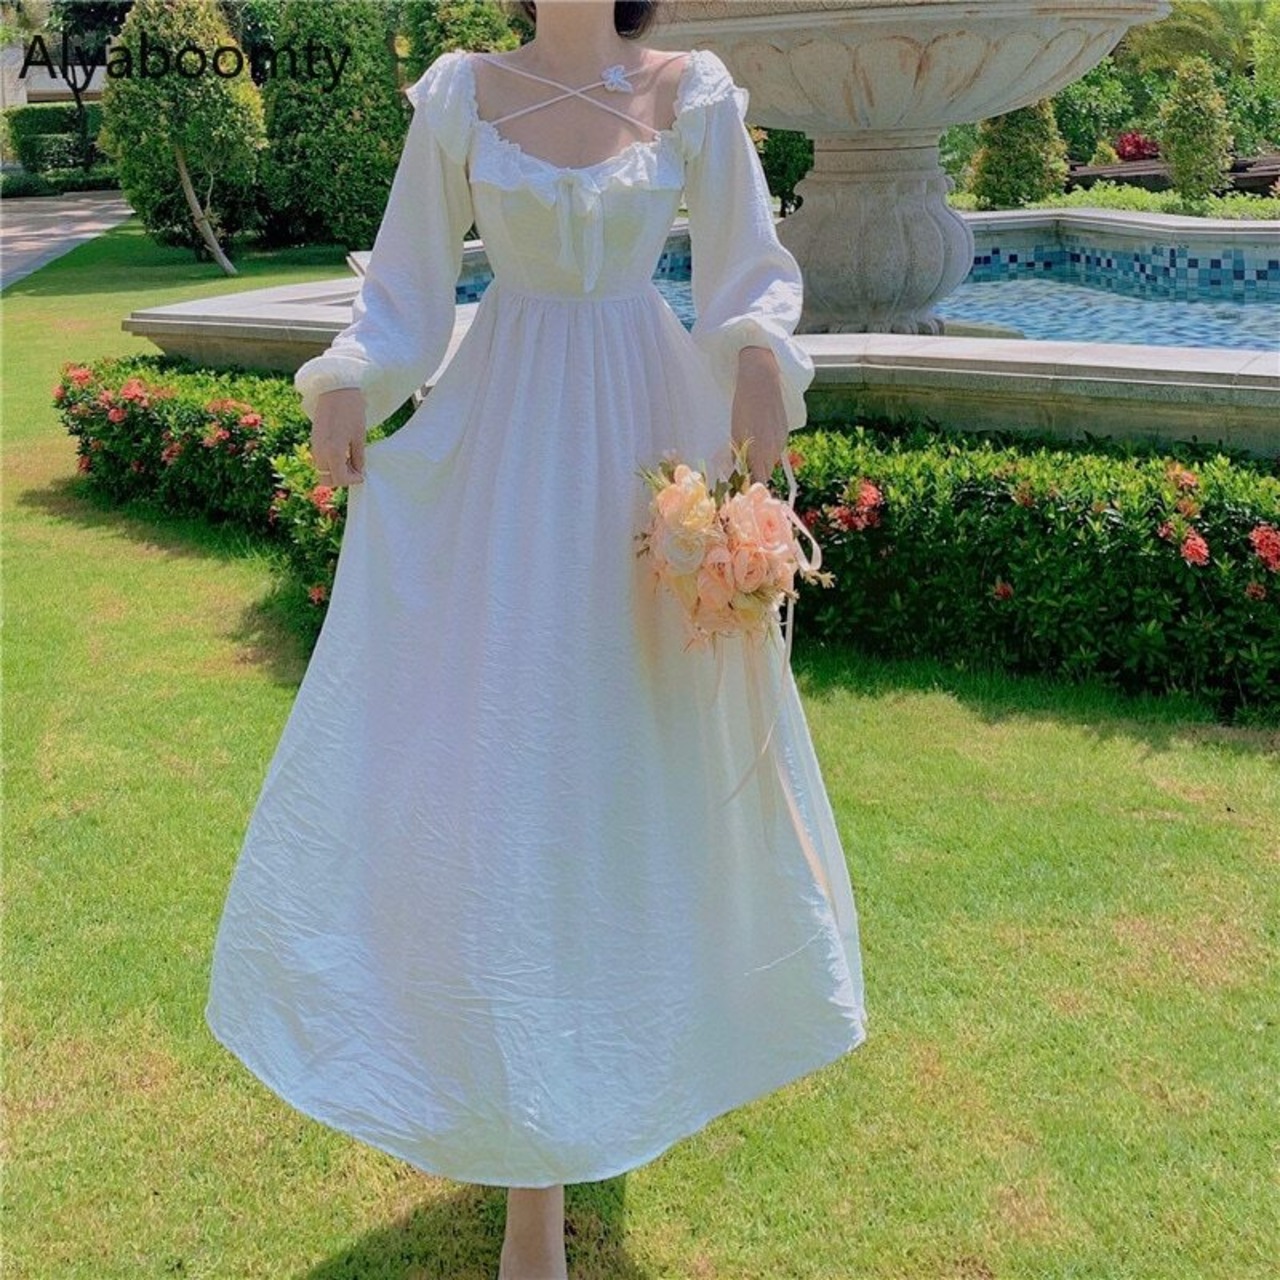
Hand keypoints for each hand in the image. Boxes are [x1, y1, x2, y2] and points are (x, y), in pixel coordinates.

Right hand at [311, 387, 366, 486]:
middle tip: (354, 469)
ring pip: (321, 469)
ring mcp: (314, 445)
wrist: (335, 387)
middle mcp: (320, 451)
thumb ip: (358, 457)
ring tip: (349, 459)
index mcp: (333, 452)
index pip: (339, 479)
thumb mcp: (359, 436)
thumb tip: (358, 471)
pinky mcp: (313, 438)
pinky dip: (329, 461)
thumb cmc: (351, 410)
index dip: (352, 480)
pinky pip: (319, 458)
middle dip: (340, 479)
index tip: (362, 474)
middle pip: (325, 478)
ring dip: (334, 470)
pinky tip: (342, 452)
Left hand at [730, 346, 788, 485]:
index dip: (750, 486)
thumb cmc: (744, 406)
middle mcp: (774, 450)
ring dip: (761, 461)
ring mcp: (781, 441)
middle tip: (742, 472)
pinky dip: (768, 448)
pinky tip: (760, 438)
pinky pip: (776, 448)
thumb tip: (735, 471)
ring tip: (750, 453)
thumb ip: (738, 455)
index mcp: (760, 453)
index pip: (758, 481)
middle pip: (765, 472)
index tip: (740, 488)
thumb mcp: (736, 432)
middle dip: (755, 474)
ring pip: (771, 459)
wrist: (762, 382)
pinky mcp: (785, 432)